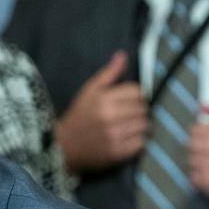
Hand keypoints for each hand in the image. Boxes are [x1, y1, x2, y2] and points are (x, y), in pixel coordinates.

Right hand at [55, 51, 148, 173]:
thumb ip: (108, 73)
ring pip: (144, 126)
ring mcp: (115, 136)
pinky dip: (138, 141)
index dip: (134, 95)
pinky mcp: (117, 153)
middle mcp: (110, 117)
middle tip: (128, 115)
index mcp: (104, 100)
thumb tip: (122, 55)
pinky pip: (141, 143)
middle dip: (138, 110)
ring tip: (128, 127)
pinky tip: (127, 139)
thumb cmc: (78, 116)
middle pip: (143, 109)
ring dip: (140, 126)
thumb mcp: (89, 90)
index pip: (137, 92)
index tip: (127, 101)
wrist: (63, 146)